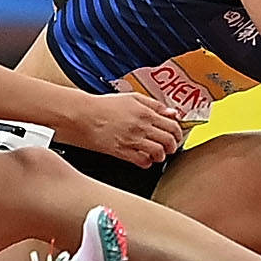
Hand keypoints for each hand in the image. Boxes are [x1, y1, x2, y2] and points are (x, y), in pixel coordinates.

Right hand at [58, 91, 184, 166]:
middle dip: (172, 146)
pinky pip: (142, 161)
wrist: (83, 115)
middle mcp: (141, 127)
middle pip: (169, 141)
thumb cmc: (104, 106)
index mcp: (146, 112)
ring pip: (159, 153)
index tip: (176, 135)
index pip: (173, 125)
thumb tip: (172, 113)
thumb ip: (154, 105)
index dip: (178, 132)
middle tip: (169, 146)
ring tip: (156, 153)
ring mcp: (132, 140)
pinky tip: (143, 157)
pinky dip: (147, 162)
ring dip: (160, 155)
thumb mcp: (132, 98)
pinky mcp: (122, 152)